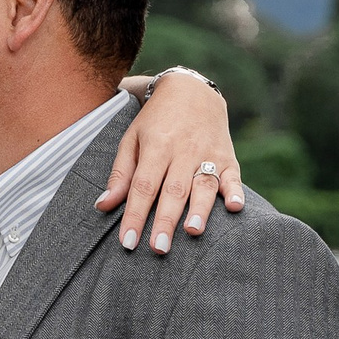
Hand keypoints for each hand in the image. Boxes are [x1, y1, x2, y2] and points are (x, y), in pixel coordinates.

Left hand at [102, 70, 243, 254]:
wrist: (192, 90)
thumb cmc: (156, 121)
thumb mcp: (132, 139)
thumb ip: (121, 174)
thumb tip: (103, 206)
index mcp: (156, 146)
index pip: (143, 186)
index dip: (134, 214)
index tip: (127, 242)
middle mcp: (183, 151)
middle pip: (173, 190)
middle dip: (165, 221)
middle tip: (157, 248)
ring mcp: (207, 154)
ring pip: (203, 184)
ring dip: (199, 209)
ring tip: (192, 231)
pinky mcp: (227, 157)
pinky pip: (233, 176)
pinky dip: (235, 191)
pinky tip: (234, 207)